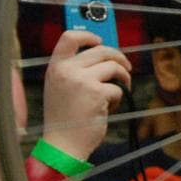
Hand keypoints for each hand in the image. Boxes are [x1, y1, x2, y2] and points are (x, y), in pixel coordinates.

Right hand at [41, 30, 130, 160]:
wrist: (62, 145)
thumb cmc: (65, 119)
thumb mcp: (61, 88)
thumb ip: (75, 70)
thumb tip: (104, 56)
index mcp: (55, 67)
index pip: (69, 37)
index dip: (89, 35)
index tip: (100, 41)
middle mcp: (66, 70)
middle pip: (101, 50)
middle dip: (119, 58)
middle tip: (126, 68)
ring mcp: (81, 80)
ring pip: (114, 67)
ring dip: (123, 78)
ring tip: (118, 92)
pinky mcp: (97, 93)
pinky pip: (118, 88)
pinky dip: (118, 98)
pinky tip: (108, 108)